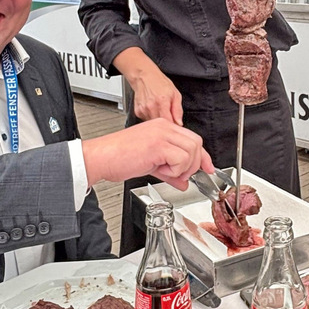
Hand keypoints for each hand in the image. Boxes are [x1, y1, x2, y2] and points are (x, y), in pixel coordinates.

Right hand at [83, 118, 213, 189]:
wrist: (100, 157)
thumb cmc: (118, 158)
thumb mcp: (150, 164)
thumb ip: (170, 172)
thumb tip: (183, 182)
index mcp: (162, 127)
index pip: (192, 139)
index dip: (203, 156)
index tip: (208, 168)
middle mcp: (164, 127)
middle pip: (196, 143)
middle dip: (194, 164)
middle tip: (180, 175)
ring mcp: (161, 134)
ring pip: (191, 150)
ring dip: (183, 168)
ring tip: (166, 172)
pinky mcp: (158, 145)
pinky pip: (181, 159)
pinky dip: (175, 170)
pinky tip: (160, 170)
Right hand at [124, 58, 183, 124]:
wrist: (144, 76)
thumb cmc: (160, 83)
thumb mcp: (175, 94)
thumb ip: (178, 110)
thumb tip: (179, 123)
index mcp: (162, 102)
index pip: (169, 122)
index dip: (173, 125)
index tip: (175, 123)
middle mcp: (151, 107)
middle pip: (161, 125)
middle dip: (166, 122)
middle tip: (168, 114)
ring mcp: (143, 110)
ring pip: (154, 124)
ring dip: (158, 120)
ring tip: (160, 109)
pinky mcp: (138, 112)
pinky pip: (147, 120)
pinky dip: (151, 117)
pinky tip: (153, 109)